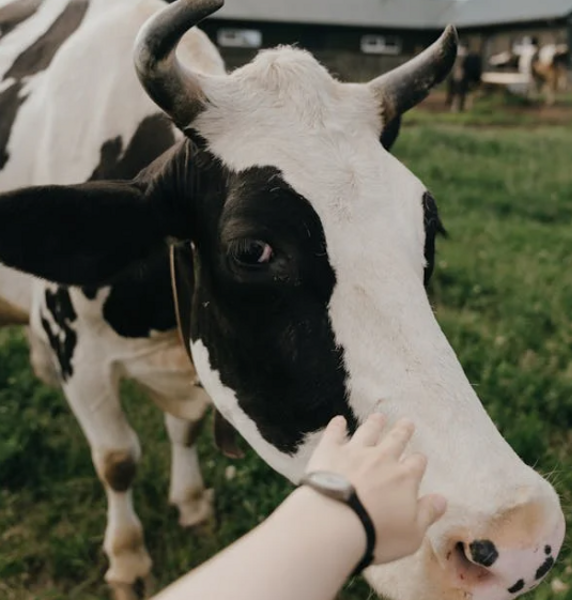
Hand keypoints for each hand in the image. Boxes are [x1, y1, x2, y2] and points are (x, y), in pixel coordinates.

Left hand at [305, 414, 446, 564]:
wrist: (335, 523)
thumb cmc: (377, 534)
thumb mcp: (412, 533)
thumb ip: (427, 513)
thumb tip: (442, 499)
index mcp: (404, 478)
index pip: (416, 464)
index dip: (418, 461)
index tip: (419, 459)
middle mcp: (382, 459)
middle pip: (396, 439)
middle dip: (403, 431)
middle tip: (407, 422)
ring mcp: (355, 452)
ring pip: (368, 431)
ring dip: (375, 423)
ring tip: (379, 416)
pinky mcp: (330, 451)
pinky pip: (335, 433)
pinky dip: (337, 425)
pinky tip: (339, 420)